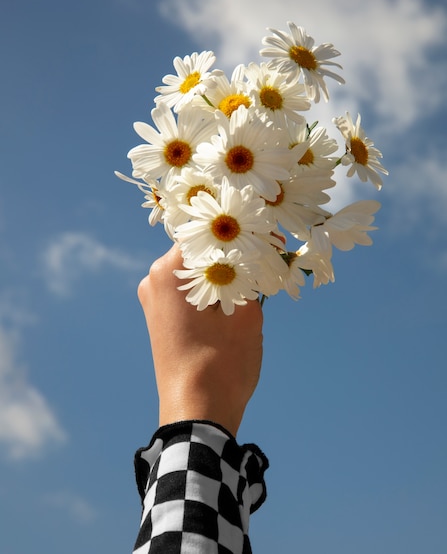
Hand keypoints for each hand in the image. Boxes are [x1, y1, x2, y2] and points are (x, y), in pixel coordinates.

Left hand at [137, 244, 263, 436]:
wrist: (196, 414)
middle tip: (271, 253)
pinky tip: (238, 296)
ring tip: (259, 276)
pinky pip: (189, 291)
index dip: (242, 233)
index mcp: (168, 271)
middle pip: (200, 251)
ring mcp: (154, 301)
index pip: (208, 234)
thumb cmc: (221, 364)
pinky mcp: (161, 318)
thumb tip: (264, 253)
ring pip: (196, 271)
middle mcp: (154, 280)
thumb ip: (253, 276)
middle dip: (235, 250)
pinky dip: (213, 288)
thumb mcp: (247, 315)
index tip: (271, 236)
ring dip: (226, 270)